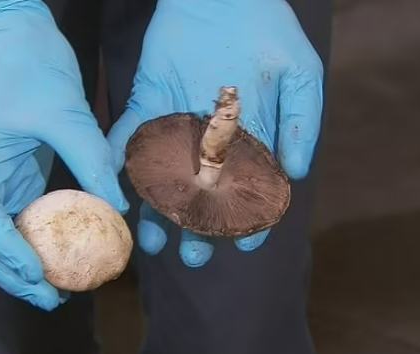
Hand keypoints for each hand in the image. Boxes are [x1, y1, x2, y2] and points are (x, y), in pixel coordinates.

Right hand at [0, 0, 127, 310]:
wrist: (15, 31)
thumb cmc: (28, 63)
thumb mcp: (63, 112)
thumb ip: (89, 159)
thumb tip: (117, 208)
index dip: (6, 254)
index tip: (39, 277)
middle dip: (10, 273)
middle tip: (51, 297)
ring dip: (21, 262)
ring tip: (57, 286)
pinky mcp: (13, 171)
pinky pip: (20, 214)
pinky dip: (36, 238)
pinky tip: (64, 251)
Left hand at [107, 0, 323, 266]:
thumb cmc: (268, 30)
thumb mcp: (300, 72)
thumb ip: (302, 121)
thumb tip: (296, 172)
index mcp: (249, 140)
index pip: (248, 191)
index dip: (248, 220)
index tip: (244, 245)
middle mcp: (210, 142)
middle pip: (202, 196)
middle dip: (197, 229)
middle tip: (193, 257)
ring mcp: (177, 127)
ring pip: (164, 179)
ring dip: (156, 211)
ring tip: (152, 241)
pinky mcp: (147, 105)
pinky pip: (130, 138)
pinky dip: (119, 163)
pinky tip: (117, 191)